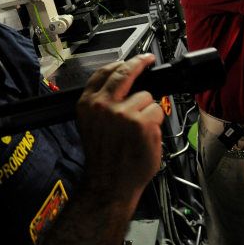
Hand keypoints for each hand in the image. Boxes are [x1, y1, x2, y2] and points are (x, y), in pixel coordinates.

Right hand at [76, 54, 163, 201]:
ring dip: (147, 110)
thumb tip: (124, 83)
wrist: (108, 185)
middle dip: (140, 63)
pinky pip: (157, 112)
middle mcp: (102, 105)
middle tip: (148, 60)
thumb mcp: (91, 124)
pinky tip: (145, 137)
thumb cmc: (103, 158)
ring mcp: (122, 113)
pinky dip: (156, 123)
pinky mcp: (141, 123)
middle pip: (126, 72)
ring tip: (137, 130)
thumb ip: (103, 102)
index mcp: (87, 104)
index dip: (121, 63)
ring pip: (146, 96)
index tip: (133, 59)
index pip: (105, 72)